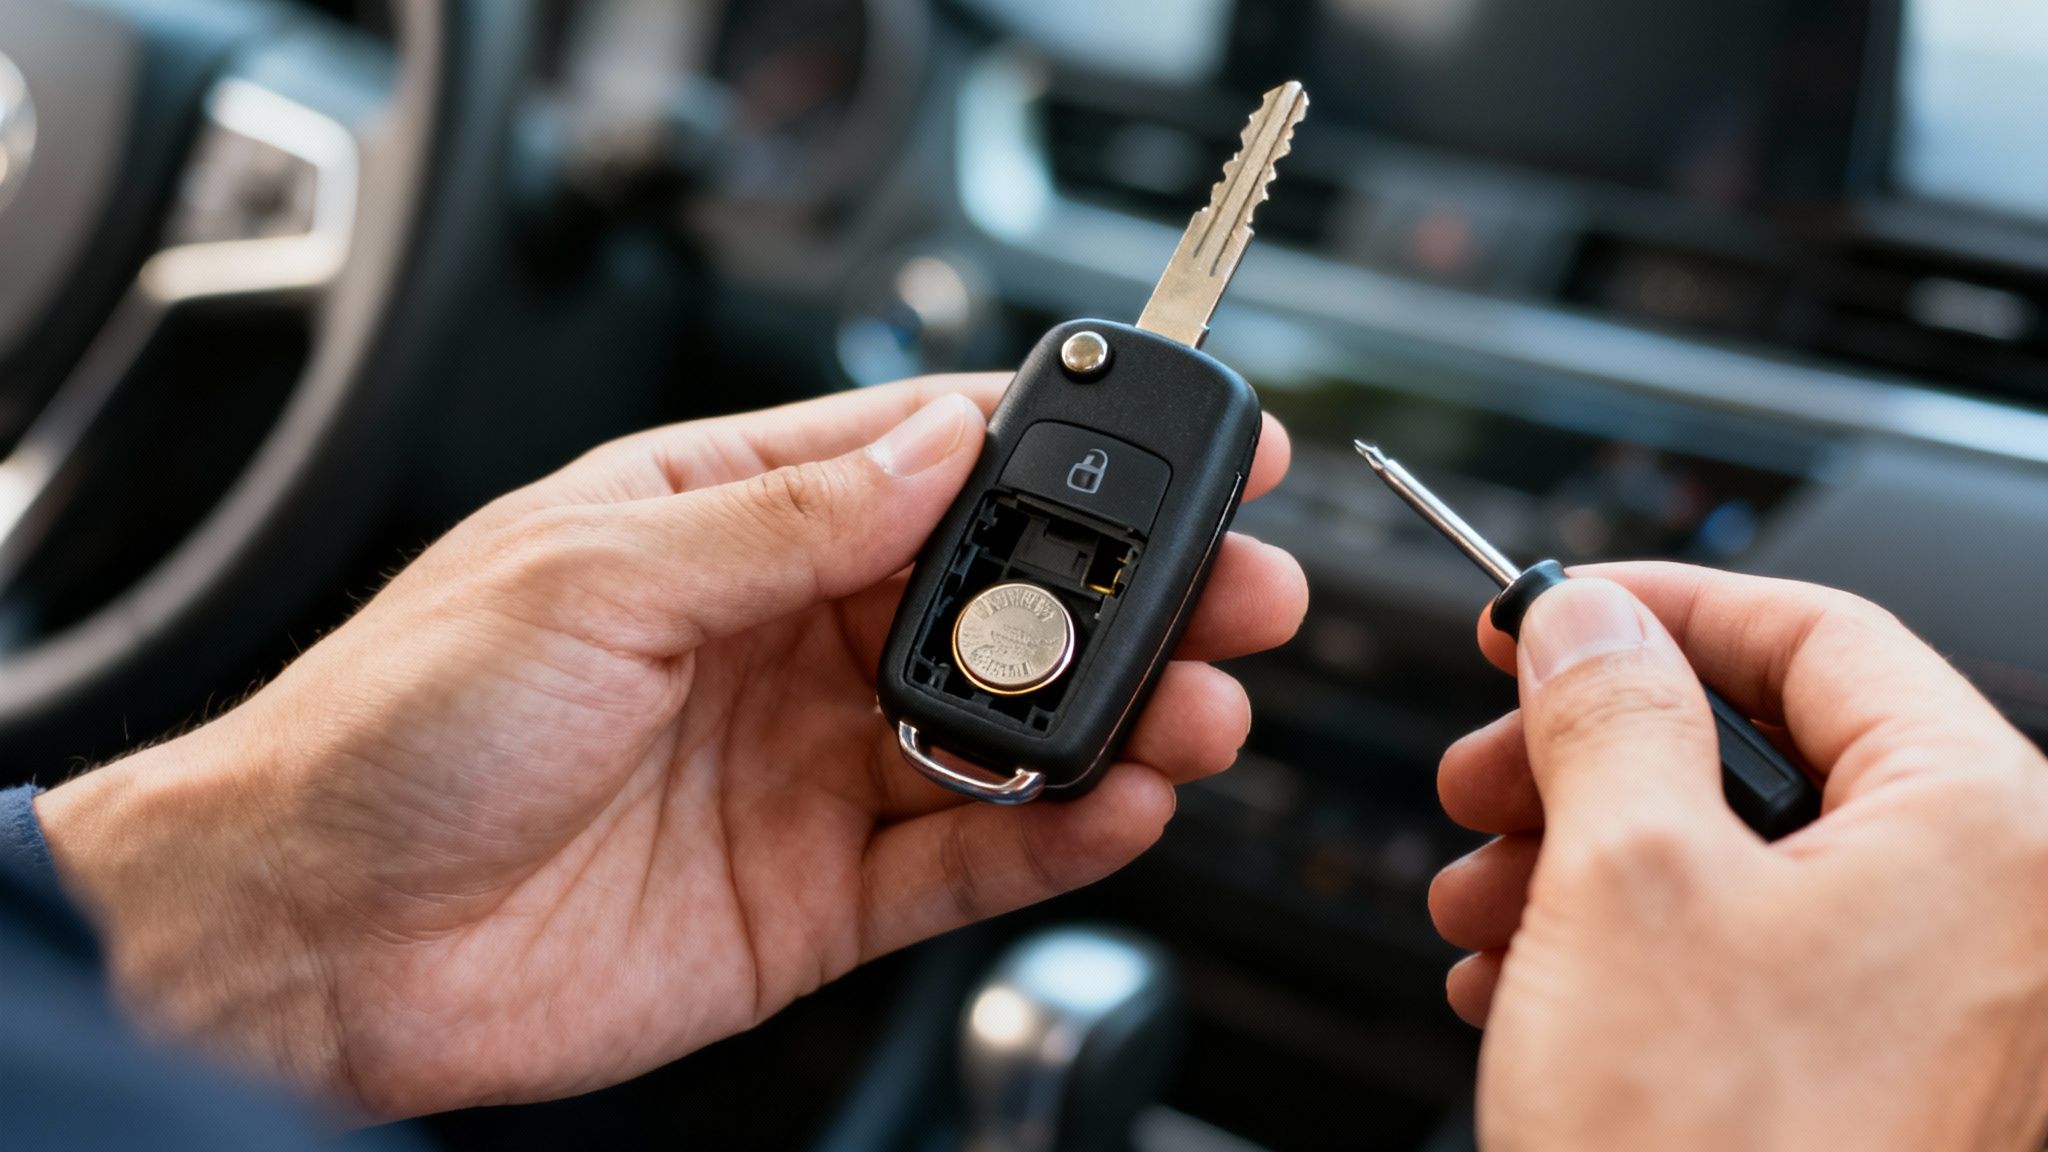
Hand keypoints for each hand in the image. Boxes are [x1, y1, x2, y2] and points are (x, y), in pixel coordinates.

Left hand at [33, 375, 1306, 1118]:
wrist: (308, 937)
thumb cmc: (395, 725)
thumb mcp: (594, 572)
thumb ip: (787, 517)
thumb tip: (938, 442)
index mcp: (724, 524)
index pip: (928, 465)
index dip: (1059, 452)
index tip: (1175, 445)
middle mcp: (782, 643)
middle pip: (1000, 604)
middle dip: (1129, 592)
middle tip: (1238, 588)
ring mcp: (807, 770)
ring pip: (1006, 734)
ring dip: (1115, 716)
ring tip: (1199, 706)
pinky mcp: (815, 895)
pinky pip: (966, 862)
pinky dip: (1056, 840)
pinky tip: (1121, 806)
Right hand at [1428, 564, 2047, 1150]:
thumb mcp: (1625, 884)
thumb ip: (1608, 707)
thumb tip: (1589, 615)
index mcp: (1984, 827)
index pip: (1816, 630)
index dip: (1657, 606)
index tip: (1549, 613)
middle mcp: (1997, 914)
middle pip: (1770, 749)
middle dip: (1592, 757)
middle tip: (1487, 776)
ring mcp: (1948, 1012)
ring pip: (1744, 861)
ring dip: (1584, 861)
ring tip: (1483, 907)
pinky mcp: (1882, 1084)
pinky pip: (1754, 963)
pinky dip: (1629, 953)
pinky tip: (1529, 983)